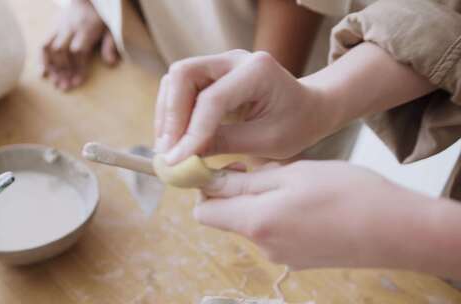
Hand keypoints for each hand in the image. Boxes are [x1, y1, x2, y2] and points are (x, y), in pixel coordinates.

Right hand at [42, 0, 118, 90]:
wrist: (85, 0)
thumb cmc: (99, 19)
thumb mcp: (110, 29)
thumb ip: (110, 45)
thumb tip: (111, 63)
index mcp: (86, 28)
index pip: (79, 50)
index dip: (77, 67)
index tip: (77, 82)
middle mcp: (70, 28)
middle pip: (62, 51)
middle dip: (63, 71)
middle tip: (65, 87)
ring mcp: (59, 28)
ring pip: (50, 48)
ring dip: (52, 67)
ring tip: (55, 83)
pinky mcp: (51, 29)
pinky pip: (43, 44)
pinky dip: (41, 59)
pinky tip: (43, 73)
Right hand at [153, 45, 435, 164]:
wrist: (309, 109)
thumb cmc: (296, 125)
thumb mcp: (267, 142)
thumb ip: (224, 144)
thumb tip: (181, 157)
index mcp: (257, 71)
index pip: (212, 99)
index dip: (191, 131)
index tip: (177, 161)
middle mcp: (234, 58)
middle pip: (183, 74)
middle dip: (170, 115)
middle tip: (167, 151)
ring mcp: (220, 63)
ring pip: (175, 80)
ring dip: (167, 114)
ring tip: (168, 148)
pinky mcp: (211, 74)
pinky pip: (181, 88)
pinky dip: (173, 113)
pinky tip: (175, 139)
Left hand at [195, 161, 438, 270]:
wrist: (397, 230)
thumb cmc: (347, 193)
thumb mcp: (291, 174)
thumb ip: (246, 181)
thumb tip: (210, 180)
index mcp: (255, 222)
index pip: (204, 211)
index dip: (206, 188)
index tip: (224, 166)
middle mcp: (263, 245)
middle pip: (228, 217)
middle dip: (236, 191)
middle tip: (265, 169)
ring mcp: (282, 256)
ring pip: (253, 222)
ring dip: (261, 200)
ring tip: (294, 182)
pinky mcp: (300, 259)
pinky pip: (275, 232)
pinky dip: (279, 214)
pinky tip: (308, 201)